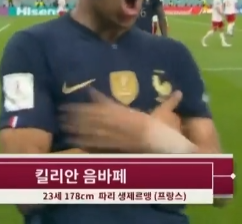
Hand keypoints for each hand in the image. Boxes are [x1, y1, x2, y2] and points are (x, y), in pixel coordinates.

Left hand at [60, 89, 182, 152]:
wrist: (167, 148)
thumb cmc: (166, 133)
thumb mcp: (165, 115)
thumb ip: (169, 103)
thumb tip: (179, 92)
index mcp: (130, 114)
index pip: (109, 104)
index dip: (95, 99)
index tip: (84, 92)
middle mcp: (121, 123)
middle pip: (96, 117)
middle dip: (78, 113)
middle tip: (62, 110)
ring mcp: (117, 136)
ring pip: (93, 130)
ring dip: (77, 126)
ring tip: (63, 123)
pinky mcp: (116, 148)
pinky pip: (97, 145)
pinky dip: (85, 142)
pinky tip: (73, 140)